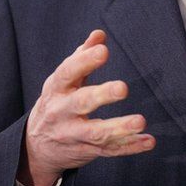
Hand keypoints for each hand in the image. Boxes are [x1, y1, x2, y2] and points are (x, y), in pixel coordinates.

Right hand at [18, 30, 155, 185]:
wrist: (36, 147)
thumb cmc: (57, 102)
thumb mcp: (62, 80)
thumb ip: (81, 57)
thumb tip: (99, 34)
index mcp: (56, 89)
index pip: (68, 73)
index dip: (84, 61)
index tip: (103, 51)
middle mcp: (62, 112)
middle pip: (81, 103)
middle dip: (101, 95)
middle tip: (123, 88)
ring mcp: (73, 134)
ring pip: (96, 133)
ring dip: (119, 128)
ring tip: (140, 121)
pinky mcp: (87, 151)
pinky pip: (110, 150)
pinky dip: (130, 147)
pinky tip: (149, 141)